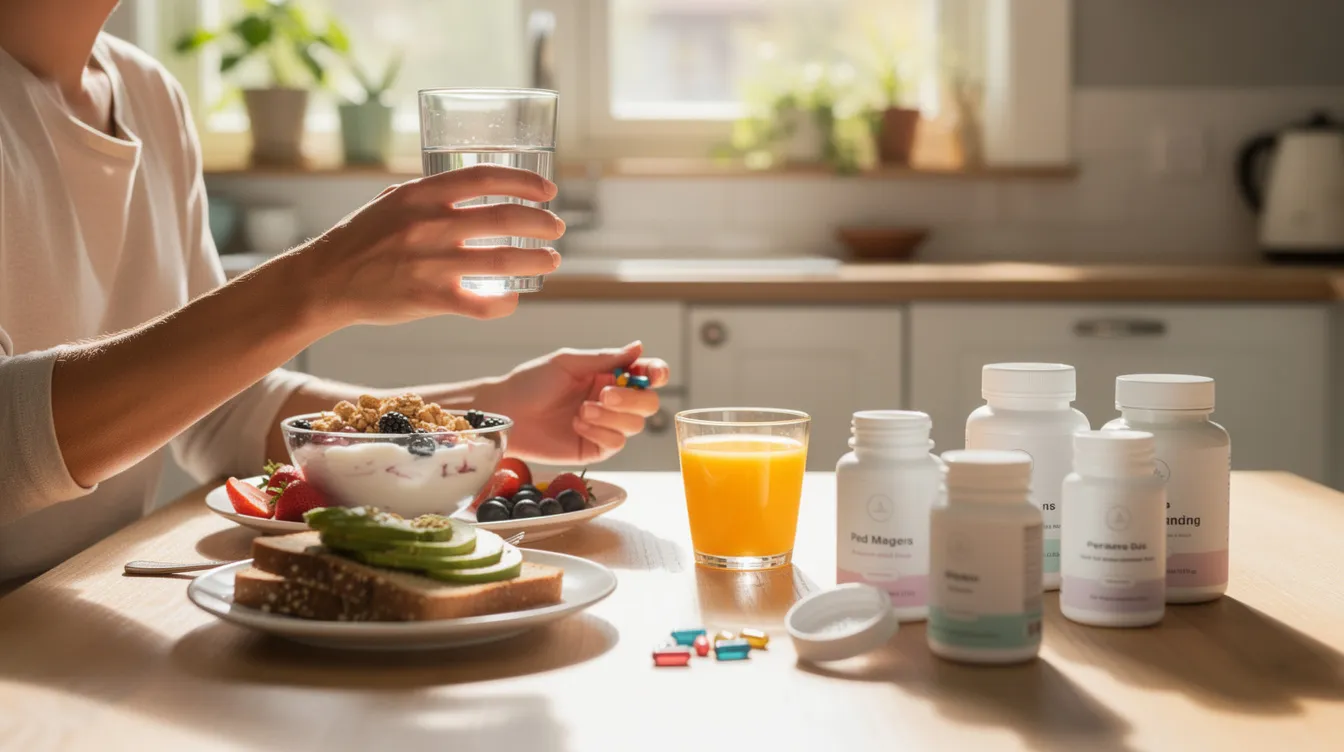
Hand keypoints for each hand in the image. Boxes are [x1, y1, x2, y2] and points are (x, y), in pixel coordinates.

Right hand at [285, 164, 563, 328]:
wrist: (325, 280)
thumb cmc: (360, 239)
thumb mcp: (390, 202)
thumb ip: (429, 194)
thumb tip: (469, 185)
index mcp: (420, 194)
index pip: (484, 177)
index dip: (523, 182)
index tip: (547, 191)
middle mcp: (428, 224)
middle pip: (504, 217)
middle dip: (541, 223)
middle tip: (557, 228)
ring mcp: (429, 262)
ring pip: (502, 260)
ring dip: (536, 259)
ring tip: (552, 260)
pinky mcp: (428, 297)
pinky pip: (481, 303)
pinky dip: (504, 303)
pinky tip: (513, 299)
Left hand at [476, 341, 670, 463]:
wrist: (506, 413)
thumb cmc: (531, 382)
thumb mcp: (568, 362)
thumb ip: (605, 358)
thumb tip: (639, 347)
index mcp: (607, 375)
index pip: (645, 375)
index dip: (656, 374)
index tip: (653, 374)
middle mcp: (610, 401)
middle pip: (648, 403)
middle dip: (632, 399)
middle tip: (605, 394)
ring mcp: (604, 426)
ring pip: (635, 425)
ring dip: (611, 417)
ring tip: (581, 411)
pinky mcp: (593, 448)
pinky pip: (616, 443)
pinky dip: (601, 433)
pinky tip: (578, 425)